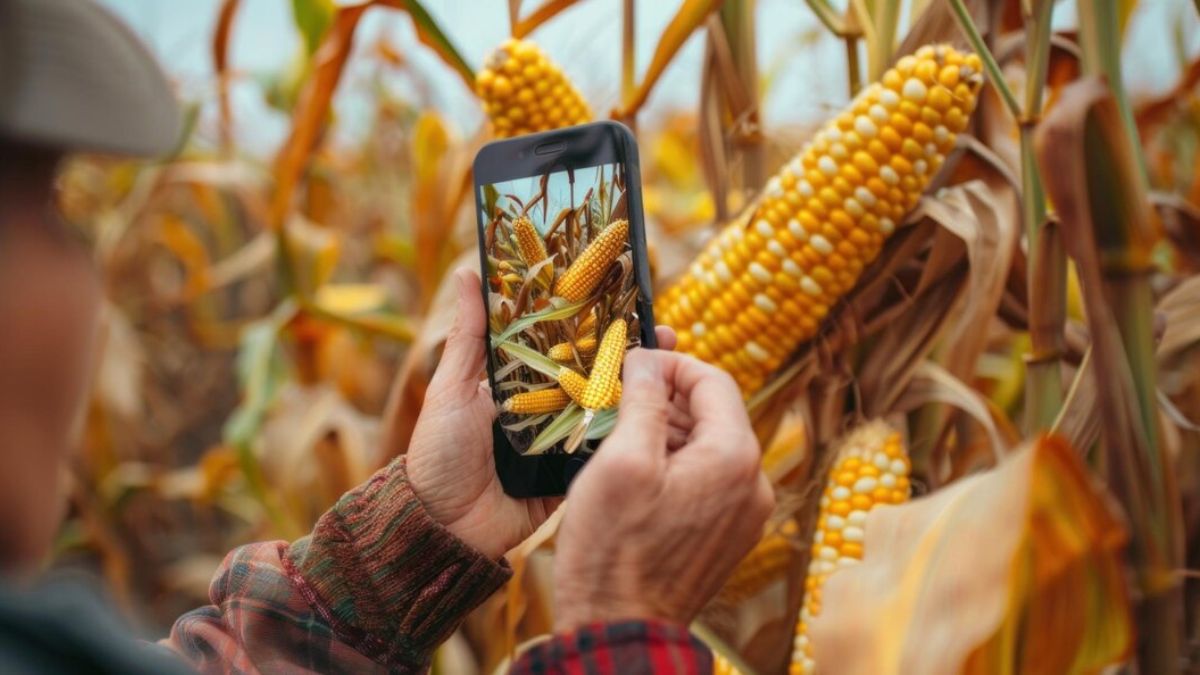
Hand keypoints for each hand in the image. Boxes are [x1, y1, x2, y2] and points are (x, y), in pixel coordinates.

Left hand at [404, 268, 678, 558]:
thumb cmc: (438, 452)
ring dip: (641, 391)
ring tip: (677, 369)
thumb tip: (468, 270)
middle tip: (668, 335)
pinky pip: (605, 451)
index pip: (564, 343)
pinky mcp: (573, 474)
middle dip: (632, 355)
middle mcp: (546, 407)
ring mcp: (562, 442)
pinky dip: (631, 436)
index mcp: (520, 381)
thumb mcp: (452, 388)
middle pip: (595, 373)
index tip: (629, 298)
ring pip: (608, 409)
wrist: (442, 526)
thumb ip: (469, 334)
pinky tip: (666, 418)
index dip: (595, 323)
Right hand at [552, 349, 773, 630]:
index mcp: (734, 457)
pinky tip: (636, 472)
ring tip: (619, 433)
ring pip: (709, 446)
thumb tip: (647, 359)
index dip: (671, 363)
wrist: (620, 628)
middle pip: (714, 413)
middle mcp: (755, 483)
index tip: (632, 361)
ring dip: (668, 431)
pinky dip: (676, 464)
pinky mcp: (729, 535)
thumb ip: (643, 400)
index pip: (713, 380)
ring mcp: (746, 514)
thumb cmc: (615, 549)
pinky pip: (708, 480)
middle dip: (666, 398)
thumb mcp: (622, 461)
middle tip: (618, 395)